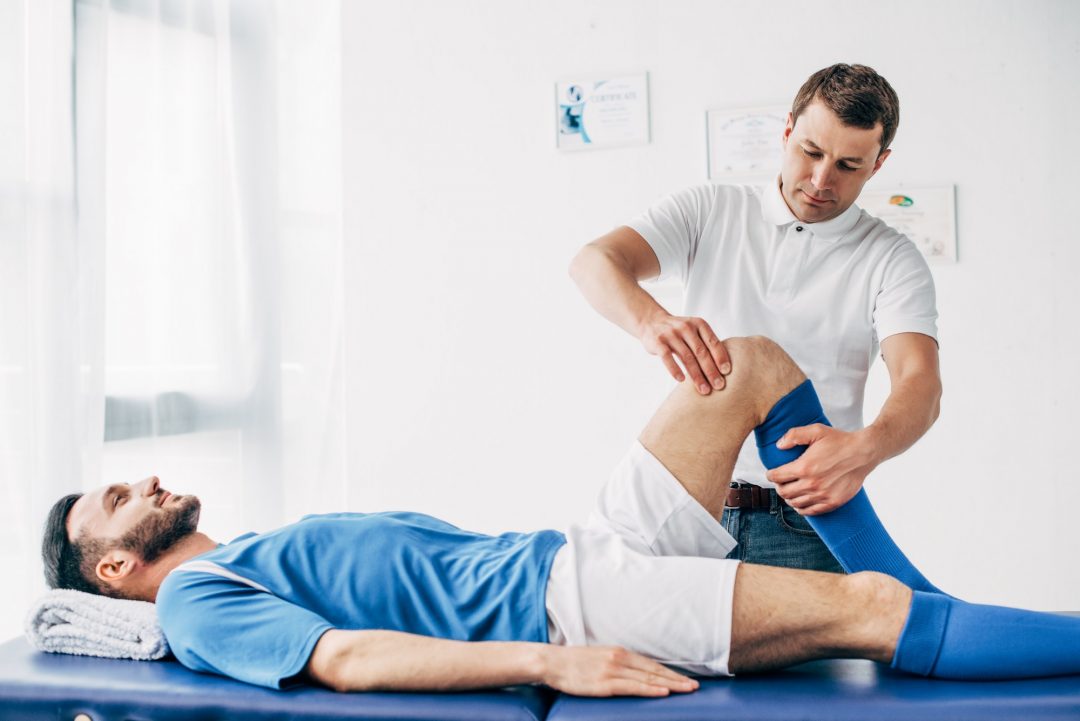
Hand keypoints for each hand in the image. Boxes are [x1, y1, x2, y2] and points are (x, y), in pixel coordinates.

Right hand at [540, 645, 698, 696]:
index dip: (670, 672)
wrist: (553, 662)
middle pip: (654, 671)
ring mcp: (613, 671)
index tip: (685, 678)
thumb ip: (618, 662)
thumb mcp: (601, 656)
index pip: (651, 664)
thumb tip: (634, 671)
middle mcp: (620, 659)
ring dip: (670, 685)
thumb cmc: (575, 662)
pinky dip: (650, 690)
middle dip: (676, 679)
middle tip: (695, 686)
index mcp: (620, 652)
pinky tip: (663, 692)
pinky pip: (633, 688)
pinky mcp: (605, 683)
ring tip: (686, 690)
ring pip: (648, 679)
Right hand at [638, 312, 729, 394]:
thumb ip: (705, 344)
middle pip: (701, 352)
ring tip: (703, 389)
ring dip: (696, 375)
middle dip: (711, 370)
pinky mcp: (658, 342)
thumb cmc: (678, 332)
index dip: (720, 357)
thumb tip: (722, 369)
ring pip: (686, 357)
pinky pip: (667, 357)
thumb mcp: (693, 331)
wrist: (651, 321)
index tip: (727, 372)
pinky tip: (681, 380)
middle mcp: (686, 327)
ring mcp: (671, 334)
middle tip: (719, 385)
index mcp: (698, 324)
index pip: (712, 342)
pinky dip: (675, 369)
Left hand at [765, 425, 878, 514]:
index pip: (777, 477)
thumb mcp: (816, 431)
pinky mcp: (833, 502)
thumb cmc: (840, 441)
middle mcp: (812, 484)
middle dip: (779, 487)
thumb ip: (794, 435)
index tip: (771, 473)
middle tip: (780, 482)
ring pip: (795, 503)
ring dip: (789, 498)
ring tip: (790, 491)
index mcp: (804, 467)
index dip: (770, 475)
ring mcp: (823, 495)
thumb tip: (779, 445)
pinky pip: (810, 511)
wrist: (864, 452)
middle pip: (784, 492)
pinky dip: (801, 508)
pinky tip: (800, 502)